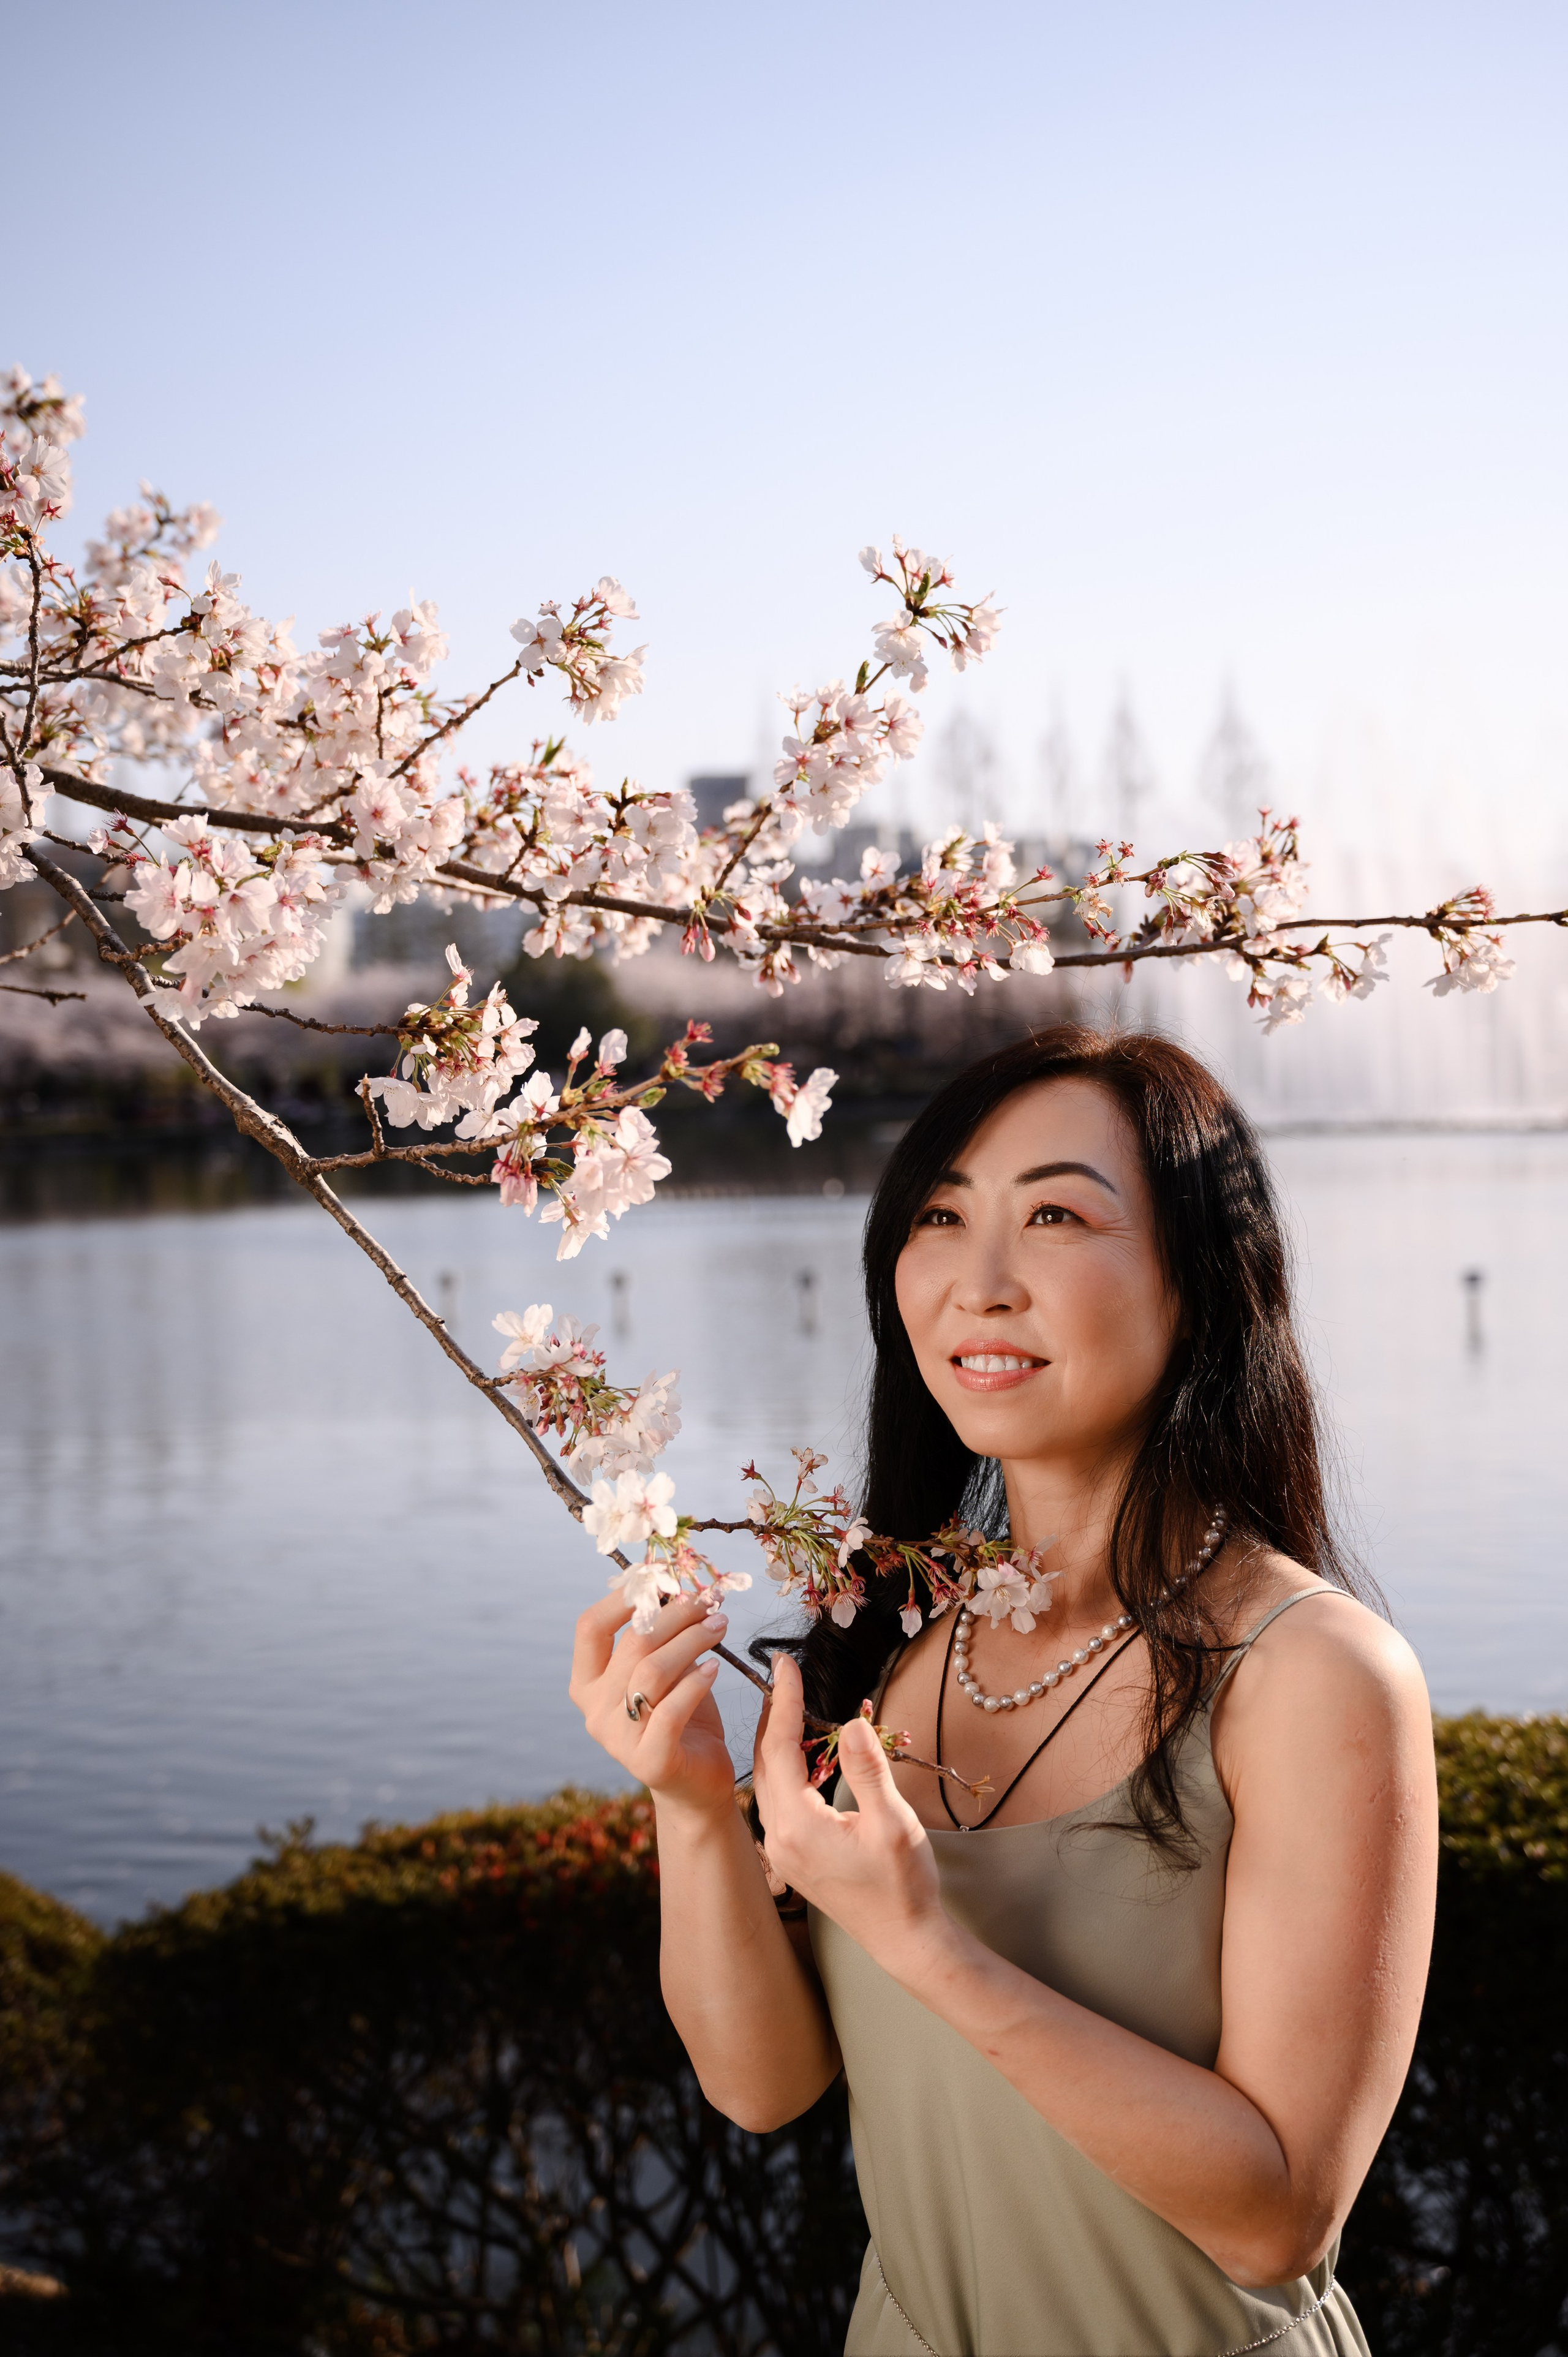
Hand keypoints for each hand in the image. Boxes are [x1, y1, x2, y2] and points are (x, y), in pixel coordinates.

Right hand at [569, 1591, 736, 1818]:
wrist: (697, 1782)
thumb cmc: (681, 1717)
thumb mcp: (666, 1670)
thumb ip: (662, 1637)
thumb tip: (682, 1584)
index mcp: (587, 1683)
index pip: (590, 1628)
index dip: (624, 1598)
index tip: (662, 1579)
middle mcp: (594, 1712)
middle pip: (632, 1645)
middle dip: (675, 1615)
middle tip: (710, 1600)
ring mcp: (618, 1740)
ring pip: (652, 1673)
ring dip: (692, 1641)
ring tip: (720, 1625)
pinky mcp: (649, 1762)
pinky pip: (671, 1711)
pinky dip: (696, 1683)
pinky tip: (715, 1667)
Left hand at [752, 1654, 946, 1977]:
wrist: (904, 1941)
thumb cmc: (904, 1885)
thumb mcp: (892, 1822)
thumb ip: (868, 1769)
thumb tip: (849, 1722)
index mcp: (797, 1826)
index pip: (781, 1748)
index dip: (785, 1701)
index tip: (786, 1663)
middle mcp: (777, 1838)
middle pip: (765, 1761)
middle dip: (775, 1715)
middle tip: (784, 1673)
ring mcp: (781, 1851)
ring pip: (768, 1781)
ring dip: (778, 1741)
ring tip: (790, 1703)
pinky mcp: (792, 1858)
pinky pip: (778, 1800)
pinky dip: (785, 1768)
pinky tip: (801, 1753)